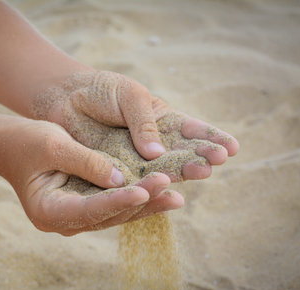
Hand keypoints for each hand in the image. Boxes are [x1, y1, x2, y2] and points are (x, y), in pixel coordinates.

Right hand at [0, 117, 182, 235]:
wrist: (11, 145)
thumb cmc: (26, 141)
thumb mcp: (54, 144)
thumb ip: (87, 162)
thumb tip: (123, 179)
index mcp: (48, 209)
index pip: (89, 209)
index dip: (117, 201)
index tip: (144, 192)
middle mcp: (64, 220)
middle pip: (108, 216)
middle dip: (140, 203)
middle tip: (170, 190)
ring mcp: (75, 215)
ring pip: (116, 213)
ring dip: (145, 203)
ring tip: (175, 196)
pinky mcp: (86, 205)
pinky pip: (115, 204)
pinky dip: (137, 197)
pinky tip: (162, 193)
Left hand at [35, 70, 238, 180]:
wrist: (67, 99)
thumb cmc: (102, 91)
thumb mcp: (129, 96)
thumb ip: (143, 123)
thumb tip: (157, 152)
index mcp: (162, 121)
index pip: (192, 131)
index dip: (211, 138)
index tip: (232, 147)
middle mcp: (154, 143)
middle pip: (182, 153)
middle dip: (200, 156)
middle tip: (216, 162)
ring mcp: (137, 159)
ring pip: (162, 169)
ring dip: (181, 172)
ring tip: (202, 173)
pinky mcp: (117, 171)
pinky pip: (135, 180)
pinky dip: (148, 186)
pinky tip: (163, 189)